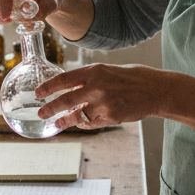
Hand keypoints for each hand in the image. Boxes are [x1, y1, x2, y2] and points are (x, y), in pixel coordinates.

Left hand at [35, 63, 165, 129]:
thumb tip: (70, 87)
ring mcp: (103, 103)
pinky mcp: (111, 117)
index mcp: (94, 71)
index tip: (38, 93)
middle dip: (50, 108)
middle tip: (41, 113)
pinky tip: (80, 123)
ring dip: (65, 120)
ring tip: (57, 123)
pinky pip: (91, 123)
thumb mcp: (108, 71)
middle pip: (65, 100)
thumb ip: (90, 78)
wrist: (156, 90)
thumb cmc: (133, 78)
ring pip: (76, 115)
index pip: (64, 79)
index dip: (48, 87)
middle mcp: (96, 87)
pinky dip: (84, 123)